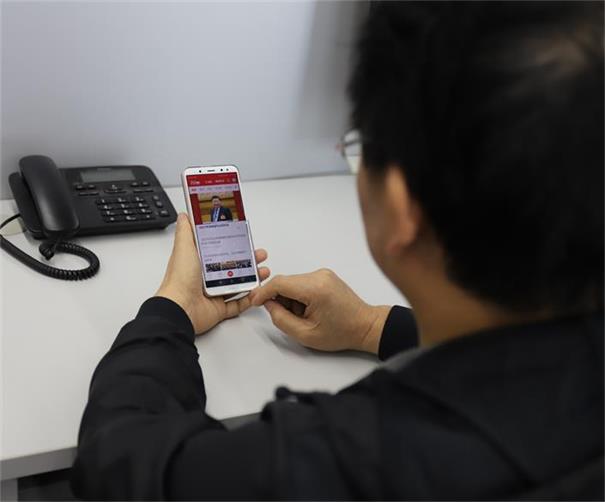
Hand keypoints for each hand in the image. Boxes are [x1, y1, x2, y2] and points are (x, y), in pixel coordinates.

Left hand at [155, 213, 270, 334]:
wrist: (180, 309)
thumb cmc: (179, 280)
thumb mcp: (183, 248)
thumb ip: (186, 231)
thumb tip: (185, 215)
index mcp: (198, 263)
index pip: (219, 249)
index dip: (232, 243)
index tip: (244, 237)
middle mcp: (205, 278)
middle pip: (232, 266)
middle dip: (248, 260)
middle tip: (259, 254)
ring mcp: (213, 293)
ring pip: (237, 283)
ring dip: (252, 277)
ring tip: (263, 271)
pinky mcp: (219, 309)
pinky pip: (238, 305)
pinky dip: (249, 299)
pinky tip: (257, 291)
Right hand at [249, 268, 389, 353]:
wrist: (365, 326)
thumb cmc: (341, 332)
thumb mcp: (305, 334)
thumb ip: (281, 319)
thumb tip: (268, 305)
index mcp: (315, 289)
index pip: (279, 283)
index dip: (263, 292)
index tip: (254, 301)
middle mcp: (319, 276)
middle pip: (285, 282)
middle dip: (280, 300)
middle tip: (289, 318)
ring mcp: (323, 274)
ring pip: (293, 283)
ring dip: (291, 299)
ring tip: (305, 316)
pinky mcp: (325, 276)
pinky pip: (302, 283)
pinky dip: (299, 296)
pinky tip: (310, 309)